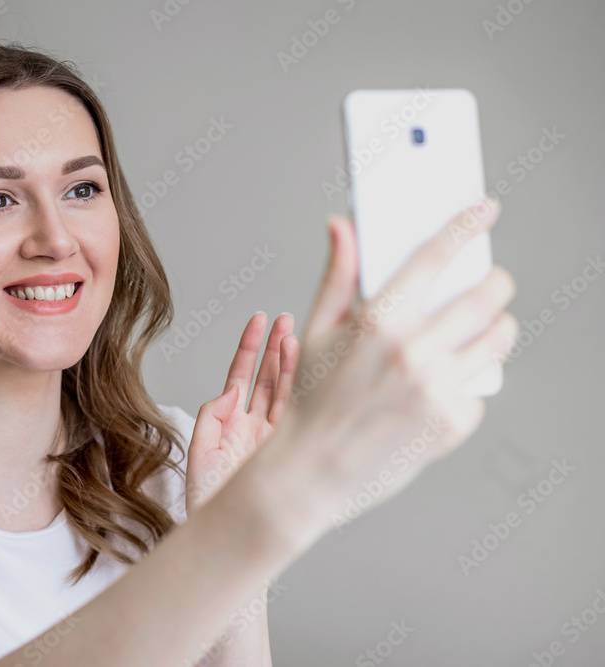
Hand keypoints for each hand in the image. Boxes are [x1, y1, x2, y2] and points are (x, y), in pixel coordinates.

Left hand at [185, 312, 298, 516]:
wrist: (228, 537)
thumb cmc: (209, 502)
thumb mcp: (199, 452)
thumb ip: (211, 416)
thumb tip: (229, 391)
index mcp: (231, 424)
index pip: (242, 376)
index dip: (249, 348)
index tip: (258, 320)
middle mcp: (256, 426)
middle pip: (268, 377)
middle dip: (276, 346)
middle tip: (285, 318)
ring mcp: (276, 437)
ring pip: (286, 390)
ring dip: (292, 361)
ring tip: (296, 332)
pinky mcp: (292, 448)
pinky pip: (300, 412)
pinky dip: (305, 387)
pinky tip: (308, 363)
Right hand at [255, 198, 519, 550]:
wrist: (311, 469)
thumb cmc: (309, 398)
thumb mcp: (317, 331)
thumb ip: (338, 275)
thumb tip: (341, 226)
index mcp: (377, 321)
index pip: (435, 256)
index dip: (464, 226)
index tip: (483, 209)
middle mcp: (413, 352)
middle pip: (486, 295)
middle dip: (495, 280)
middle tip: (491, 280)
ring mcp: (437, 389)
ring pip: (498, 339)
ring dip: (496, 327)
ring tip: (476, 331)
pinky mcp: (451, 423)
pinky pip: (479, 387)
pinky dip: (466, 382)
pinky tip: (440, 387)